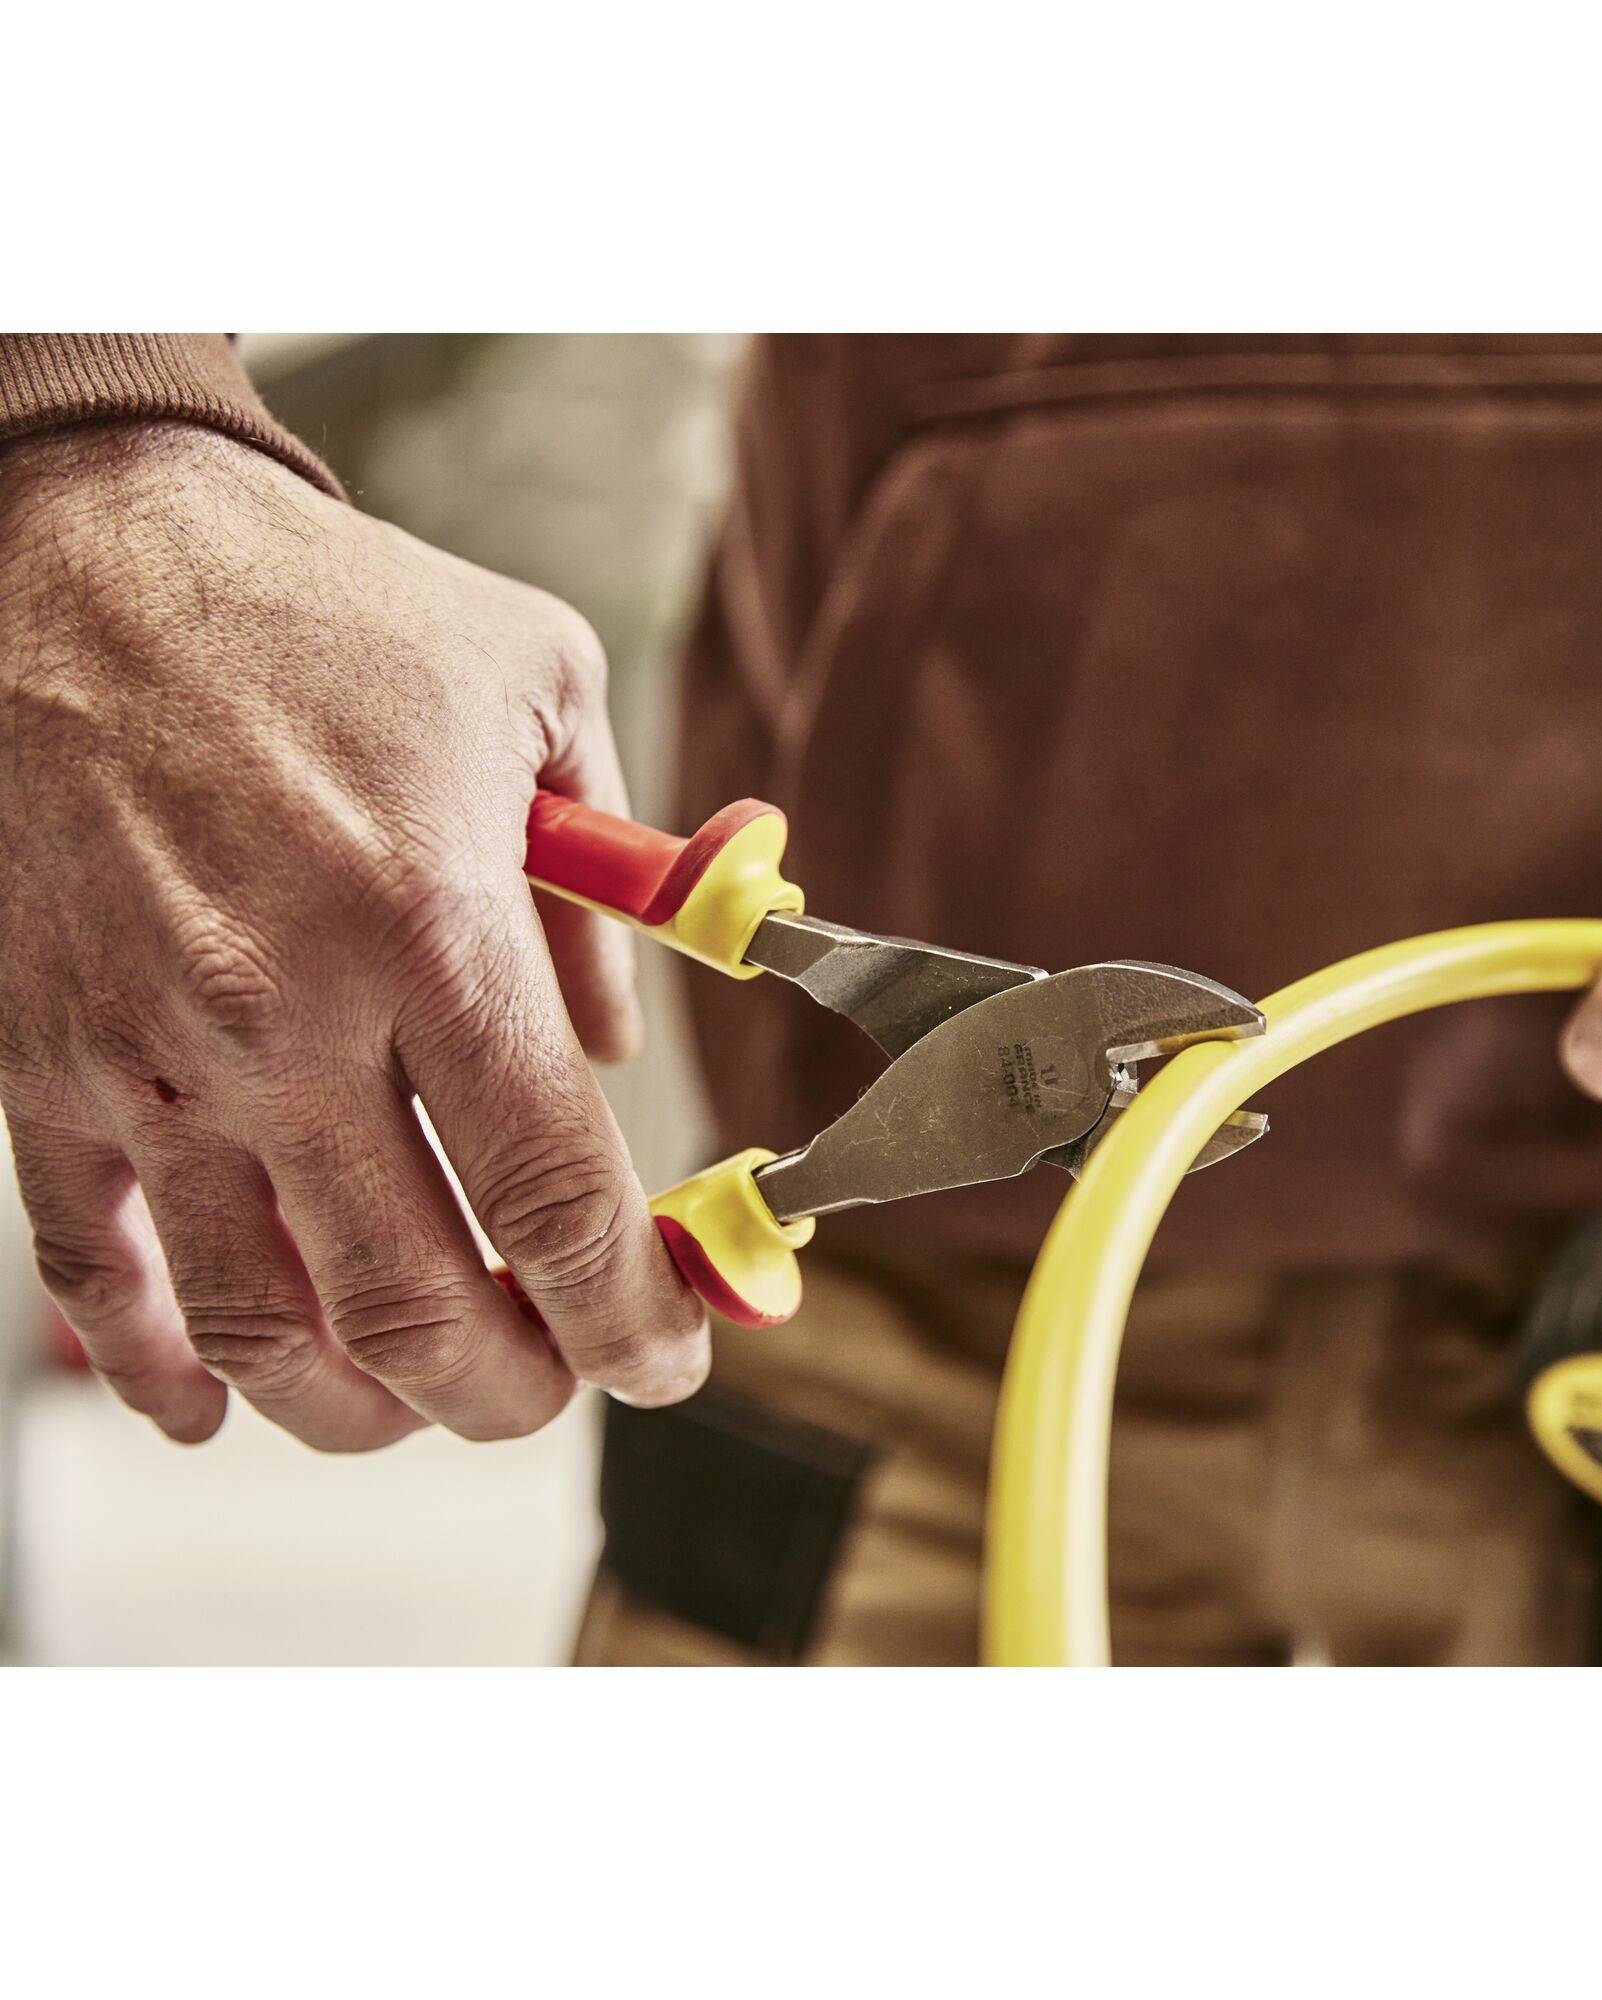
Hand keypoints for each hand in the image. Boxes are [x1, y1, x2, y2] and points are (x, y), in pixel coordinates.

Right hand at [0, 423, 705, 1449]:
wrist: (73, 548)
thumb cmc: (323, 612)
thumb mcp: (538, 689)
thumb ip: (611, 880)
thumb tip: (615, 1044)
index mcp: (429, 926)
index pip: (555, 1193)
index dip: (629, 1312)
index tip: (669, 1356)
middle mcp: (283, 1020)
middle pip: (416, 1301)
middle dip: (515, 1388)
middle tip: (558, 1388)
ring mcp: (147, 1059)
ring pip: (259, 1324)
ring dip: (360, 1407)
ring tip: (425, 1404)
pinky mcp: (39, 1063)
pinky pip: (91, 1267)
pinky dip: (155, 1366)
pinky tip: (211, 1409)